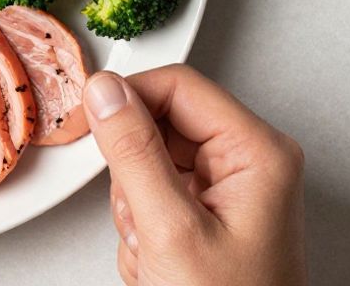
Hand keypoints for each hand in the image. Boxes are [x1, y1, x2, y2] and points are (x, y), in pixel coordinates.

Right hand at [82, 65, 305, 285]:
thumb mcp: (170, 232)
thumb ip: (134, 154)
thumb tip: (106, 92)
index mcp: (257, 152)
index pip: (176, 86)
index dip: (126, 100)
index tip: (92, 124)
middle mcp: (248, 163)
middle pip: (159, 124)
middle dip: (134, 176)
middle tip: (143, 220)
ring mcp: (229, 191)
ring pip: (148, 165)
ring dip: (135, 210)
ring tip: (156, 253)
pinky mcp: (208, 216)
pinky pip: (152, 198)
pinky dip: (142, 230)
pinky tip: (159, 263)